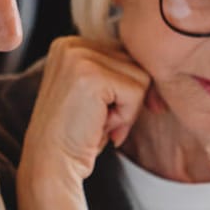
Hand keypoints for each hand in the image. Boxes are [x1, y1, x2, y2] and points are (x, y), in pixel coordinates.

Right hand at [16, 37, 151, 209]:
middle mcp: (71, 44)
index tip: (102, 114)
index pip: (124, 56)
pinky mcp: (91, 75)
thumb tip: (157, 62)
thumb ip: (115, 72)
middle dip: (127, 100)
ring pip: (140, 77)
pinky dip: (126, 117)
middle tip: (99, 122)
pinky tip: (102, 127)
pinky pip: (137, 92)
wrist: (51, 164)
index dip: (124, 91)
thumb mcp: (95, 95)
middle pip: (134, 64)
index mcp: (69, 44)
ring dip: (127, 110)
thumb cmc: (77, 136)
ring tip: (99, 123)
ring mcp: (79, 57)